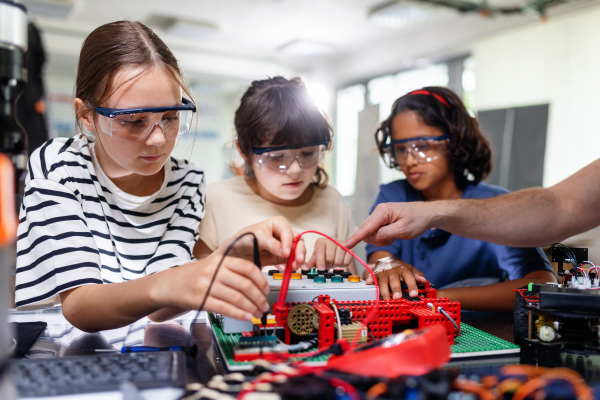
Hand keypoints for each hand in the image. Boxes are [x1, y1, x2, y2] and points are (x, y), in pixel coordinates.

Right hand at [152, 253, 269, 320]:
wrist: (168, 284)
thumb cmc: (194, 276)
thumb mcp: (213, 266)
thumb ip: (232, 271)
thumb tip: (257, 285)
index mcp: (220, 260)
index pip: (248, 267)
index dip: (261, 280)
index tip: (267, 289)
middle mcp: (214, 270)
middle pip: (245, 284)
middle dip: (259, 297)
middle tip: (265, 305)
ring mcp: (207, 285)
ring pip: (237, 297)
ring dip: (251, 308)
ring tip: (258, 314)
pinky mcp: (201, 300)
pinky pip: (225, 308)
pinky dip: (239, 314)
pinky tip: (247, 317)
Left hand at [216, 216, 305, 268]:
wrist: (237, 254)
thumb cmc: (244, 239)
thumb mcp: (256, 238)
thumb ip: (271, 244)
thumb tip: (284, 252)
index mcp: (278, 224)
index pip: (287, 231)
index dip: (289, 242)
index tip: (286, 252)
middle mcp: (283, 234)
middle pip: (297, 240)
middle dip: (299, 251)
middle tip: (297, 260)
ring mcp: (285, 246)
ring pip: (298, 251)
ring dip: (298, 259)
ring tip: (294, 267)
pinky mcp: (283, 257)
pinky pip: (292, 261)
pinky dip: (293, 265)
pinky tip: (290, 269)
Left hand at [305, 237, 352, 270]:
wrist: (335, 252)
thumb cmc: (323, 255)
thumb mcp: (315, 258)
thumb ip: (310, 263)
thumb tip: (304, 268)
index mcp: (321, 242)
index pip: (320, 251)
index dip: (320, 261)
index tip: (320, 270)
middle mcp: (331, 240)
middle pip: (329, 257)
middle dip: (327, 265)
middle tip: (327, 266)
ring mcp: (342, 243)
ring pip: (338, 260)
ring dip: (335, 265)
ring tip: (333, 263)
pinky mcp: (350, 248)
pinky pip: (347, 261)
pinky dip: (343, 264)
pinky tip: (340, 261)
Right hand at [344, 202, 433, 248]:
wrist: (427, 214)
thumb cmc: (417, 219)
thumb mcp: (402, 229)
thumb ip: (384, 234)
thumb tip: (369, 238)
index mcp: (382, 212)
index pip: (365, 228)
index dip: (355, 238)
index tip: (345, 246)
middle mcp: (378, 212)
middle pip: (367, 232)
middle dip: (378, 239)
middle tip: (393, 238)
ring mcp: (380, 216)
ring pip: (372, 235)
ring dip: (382, 239)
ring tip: (396, 235)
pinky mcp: (382, 221)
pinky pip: (377, 234)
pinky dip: (385, 237)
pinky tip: (395, 234)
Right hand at [365, 258, 427, 299]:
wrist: (386, 260)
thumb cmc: (400, 268)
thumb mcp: (410, 269)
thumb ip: (418, 275)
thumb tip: (424, 281)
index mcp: (403, 269)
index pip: (408, 277)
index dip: (412, 285)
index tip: (414, 294)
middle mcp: (392, 271)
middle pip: (394, 280)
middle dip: (396, 288)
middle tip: (397, 297)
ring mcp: (383, 272)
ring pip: (383, 281)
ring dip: (384, 290)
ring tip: (387, 300)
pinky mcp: (374, 274)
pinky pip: (371, 276)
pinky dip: (370, 279)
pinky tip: (369, 283)